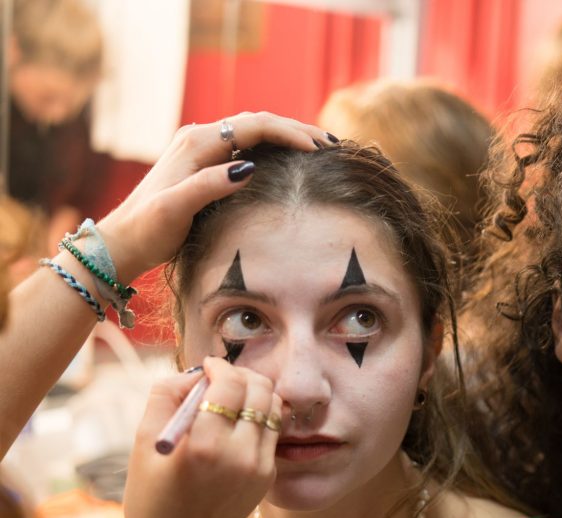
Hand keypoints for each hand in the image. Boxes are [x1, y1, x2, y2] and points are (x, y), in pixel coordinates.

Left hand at [96, 112, 333, 281]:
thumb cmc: (149, 230)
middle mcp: (199, 139)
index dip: (289, 133)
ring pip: (253, 131)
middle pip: (257, 122)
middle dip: (295, 130)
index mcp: (197, 144)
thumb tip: (248, 168)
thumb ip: (209, 185)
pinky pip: (245, 144)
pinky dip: (272, 146)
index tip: (319, 149)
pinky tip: (289, 158)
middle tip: (329, 144)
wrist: (123, 242)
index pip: (254, 126)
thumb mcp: (176, 209)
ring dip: (286, 135)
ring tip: (318, 147)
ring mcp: (200, 150)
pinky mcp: (202, 163)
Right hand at [124, 357, 280, 517]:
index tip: (207, 366)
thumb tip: (195, 372)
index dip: (219, 367)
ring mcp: (260, 466)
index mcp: (205, 447)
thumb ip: (165, 396)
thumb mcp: (142, 444)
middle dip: (241, 375)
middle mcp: (240, 455)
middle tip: (220, 379)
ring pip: (273, 406)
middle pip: (260, 389)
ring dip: (254, 393)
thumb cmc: (151, 498)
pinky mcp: (269, 475)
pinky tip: (236, 424)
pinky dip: (258, 417)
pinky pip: (272, 430)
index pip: (230, 385)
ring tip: (230, 398)